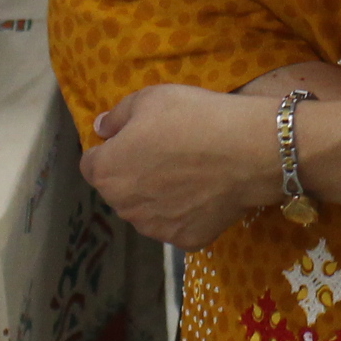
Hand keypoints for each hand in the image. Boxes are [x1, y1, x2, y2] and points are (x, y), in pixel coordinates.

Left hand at [80, 83, 279, 248]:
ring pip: (147, 211)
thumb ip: (117, 116)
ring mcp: (155, 229)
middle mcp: (124, 207)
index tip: (133, 139)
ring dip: (156, 196)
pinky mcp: (186, 241)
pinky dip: (186, 212)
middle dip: (132, 174)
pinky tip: (205, 192)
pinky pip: (178, 224)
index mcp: (107, 172)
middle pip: (119, 190)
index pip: (91, 165)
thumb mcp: (150, 99)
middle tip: (165, 153)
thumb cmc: (193, 118)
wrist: (249, 151)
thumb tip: (101, 128)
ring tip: (188, 173)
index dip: (110, 150)